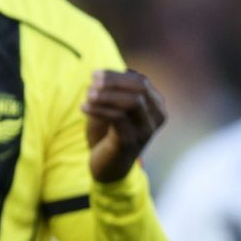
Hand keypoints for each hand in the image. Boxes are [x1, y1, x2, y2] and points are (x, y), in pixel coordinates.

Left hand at [83, 68, 165, 182]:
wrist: (108, 166)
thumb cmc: (109, 133)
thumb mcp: (113, 109)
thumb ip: (114, 92)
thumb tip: (102, 73)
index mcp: (156, 106)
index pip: (141, 82)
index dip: (117, 75)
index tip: (95, 74)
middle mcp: (156, 118)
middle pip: (139, 89)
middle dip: (113, 82)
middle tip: (91, 82)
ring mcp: (145, 131)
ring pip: (132, 102)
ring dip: (107, 95)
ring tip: (87, 95)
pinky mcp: (130, 142)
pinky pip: (118, 118)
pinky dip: (99, 109)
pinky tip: (83, 107)